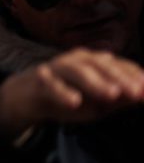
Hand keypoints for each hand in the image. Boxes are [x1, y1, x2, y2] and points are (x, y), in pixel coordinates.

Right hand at [0, 48, 143, 140]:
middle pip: (99, 65)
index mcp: (94, 62)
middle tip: (136, 92)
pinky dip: (63, 92)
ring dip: (95, 82)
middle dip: (119, 78)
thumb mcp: (99, 102)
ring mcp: (57, 67)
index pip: (117, 65)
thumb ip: (122, 99)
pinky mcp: (40, 78)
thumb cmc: (70, 96)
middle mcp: (77, 59)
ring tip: (111, 95)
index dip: (133, 76)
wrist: (30, 97)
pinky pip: (51, 83)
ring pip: (77, 70)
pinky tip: (74, 101)